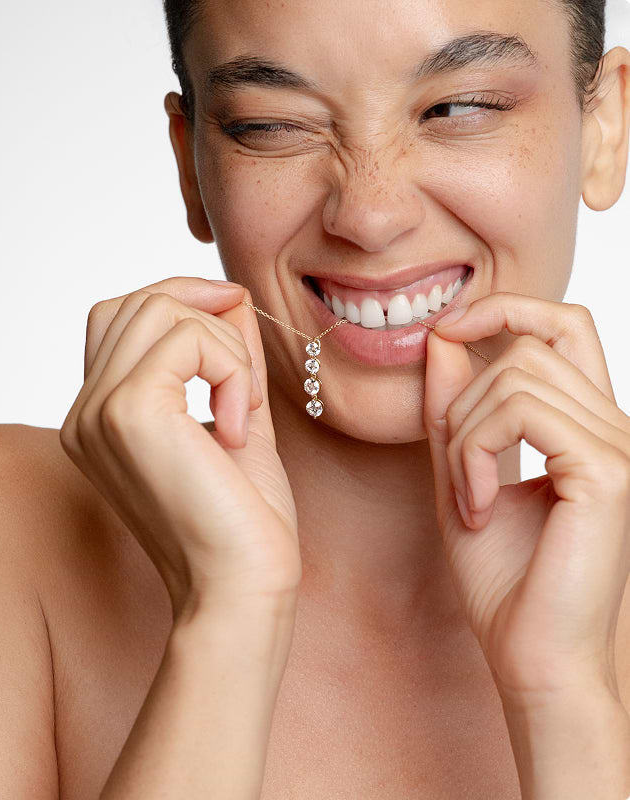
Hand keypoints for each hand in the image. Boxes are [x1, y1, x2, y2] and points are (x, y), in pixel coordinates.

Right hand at [60, 277, 299, 621]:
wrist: (242, 588)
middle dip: (208, 313)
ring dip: (226, 345)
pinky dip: (233, 368)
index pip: (121, 317)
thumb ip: (227, 357)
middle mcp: (85, 413)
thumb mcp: (237, 417)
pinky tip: (240, 427)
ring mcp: (99, 412)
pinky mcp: (130, 413)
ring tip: (244, 408)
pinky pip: (188, 339)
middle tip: (247, 370)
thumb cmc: (242, 520)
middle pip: (137, 302)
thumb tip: (231, 297)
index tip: (235, 328)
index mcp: (100, 418)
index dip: (182, 303)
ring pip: (161, 309)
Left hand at [422, 292, 629, 706]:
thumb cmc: (504, 578)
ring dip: (464, 435)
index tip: (447, 333)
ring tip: (466, 499)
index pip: (563, 324)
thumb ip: (455, 408)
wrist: (532, 656)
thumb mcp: (462, 474)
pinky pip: (519, 415)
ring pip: (515, 376)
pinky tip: (476, 508)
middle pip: (527, 345)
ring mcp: (618, 445)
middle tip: (454, 465)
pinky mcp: (607, 471)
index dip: (504, 309)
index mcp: (588, 424)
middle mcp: (613, 425)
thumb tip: (442, 336)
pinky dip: (475, 455)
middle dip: (464, 396)